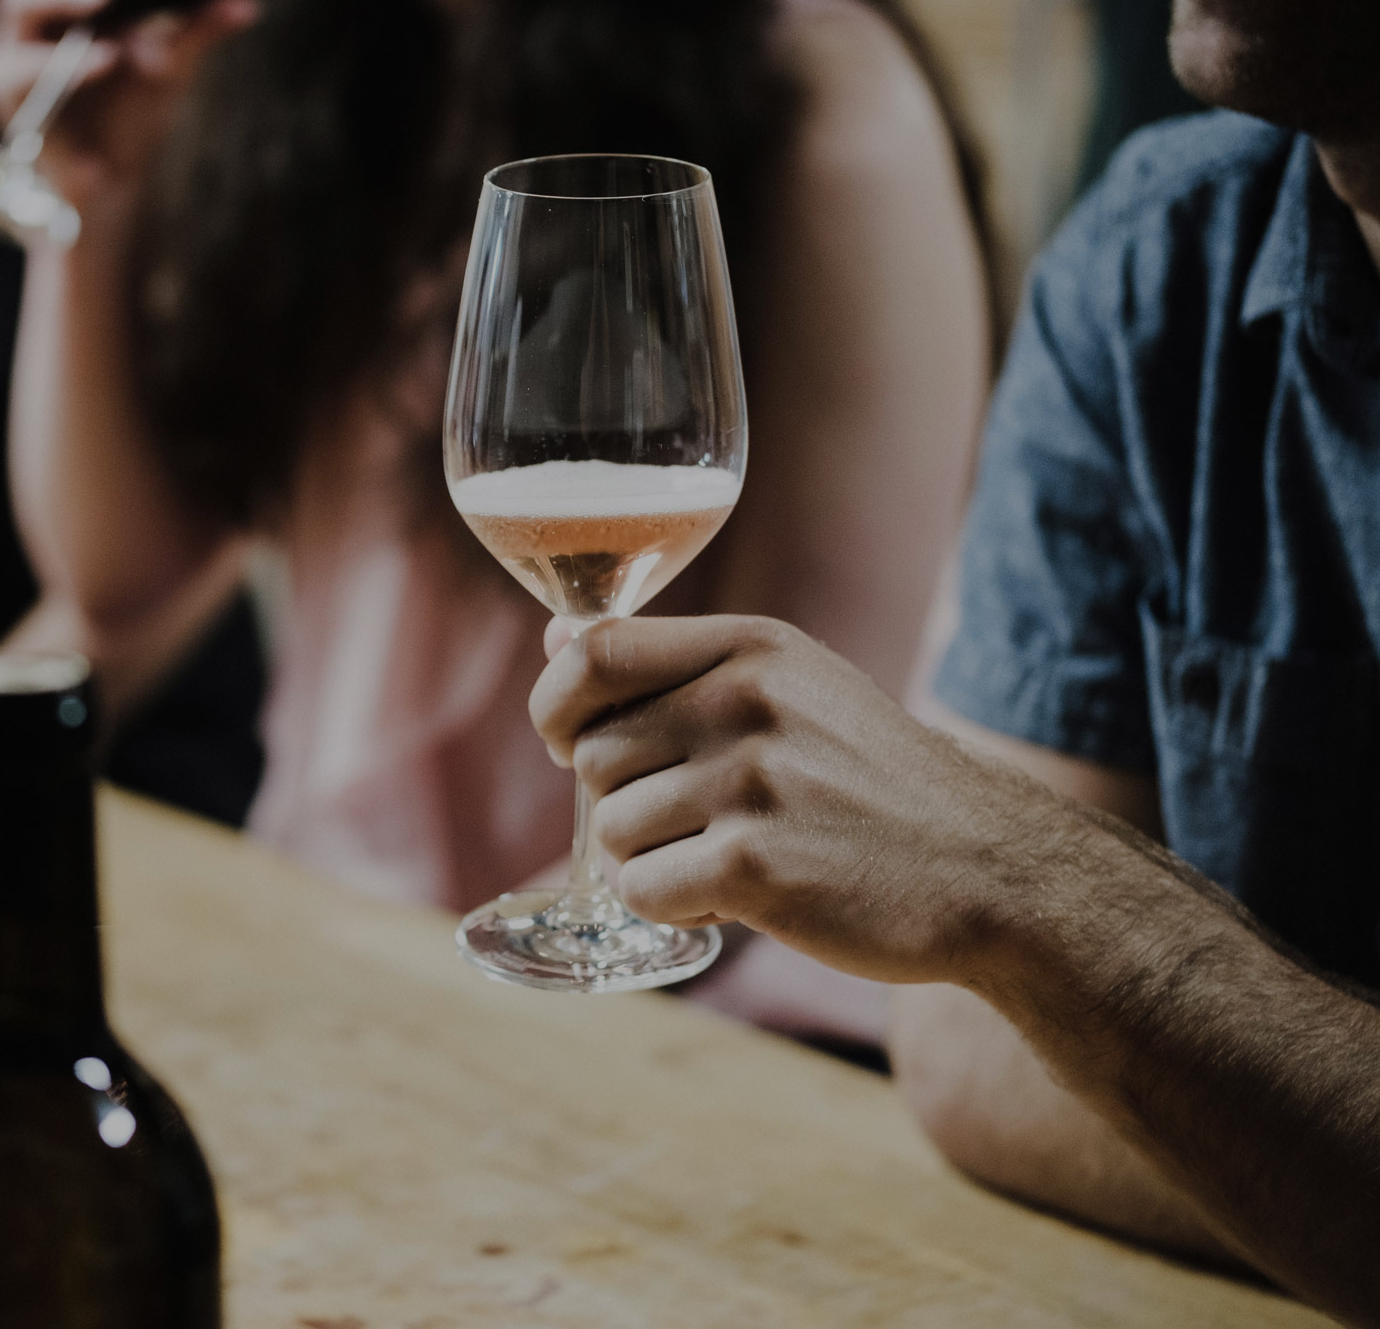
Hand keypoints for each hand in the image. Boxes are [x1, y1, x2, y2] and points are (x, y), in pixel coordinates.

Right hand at [0, 0, 258, 219]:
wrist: (107, 187)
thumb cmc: (132, 117)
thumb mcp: (169, 73)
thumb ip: (196, 36)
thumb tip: (244, 10)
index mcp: (74, 4)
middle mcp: (37, 14)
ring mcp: (12, 45)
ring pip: (18, 8)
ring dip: (62, 7)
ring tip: (113, 44)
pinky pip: (22, 70)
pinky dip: (67, 69)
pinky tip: (106, 63)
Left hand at [530, 615, 1082, 987]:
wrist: (988, 868)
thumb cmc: (870, 780)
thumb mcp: (788, 687)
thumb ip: (670, 664)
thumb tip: (556, 637)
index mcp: (749, 648)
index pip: (593, 654)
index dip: (555, 705)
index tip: (570, 742)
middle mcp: (744, 702)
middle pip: (591, 758)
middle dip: (627, 802)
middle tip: (702, 822)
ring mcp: (750, 783)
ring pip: (611, 832)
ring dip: (653, 861)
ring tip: (733, 857)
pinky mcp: (754, 866)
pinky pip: (641, 891)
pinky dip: (676, 907)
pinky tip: (739, 897)